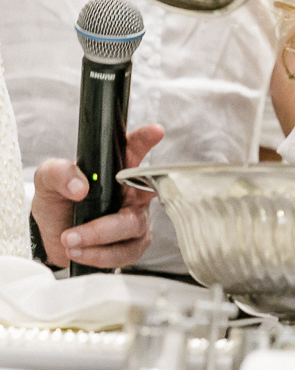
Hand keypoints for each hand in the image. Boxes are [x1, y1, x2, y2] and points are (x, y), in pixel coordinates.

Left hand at [31, 124, 164, 268]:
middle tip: (74, 228)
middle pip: (141, 197)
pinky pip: (126, 252)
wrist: (49, 237)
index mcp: (116, 169)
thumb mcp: (47, 180)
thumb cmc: (57, 202)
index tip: (155, 132)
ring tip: (69, 240)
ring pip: (132, 227)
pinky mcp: (131, 244)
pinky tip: (78, 252)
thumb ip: (60, 173)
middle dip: (111, 215)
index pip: (134, 149)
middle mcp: (132, 192)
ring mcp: (135, 219)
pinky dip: (100, 255)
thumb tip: (80, 187)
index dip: (146, 140)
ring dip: (98, 237)